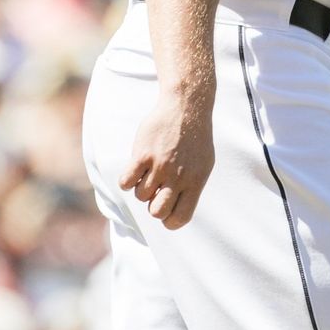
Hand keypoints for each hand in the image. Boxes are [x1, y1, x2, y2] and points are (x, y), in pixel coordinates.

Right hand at [119, 84, 215, 229]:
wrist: (186, 107)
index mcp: (195, 182)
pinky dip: (127, 180)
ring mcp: (160, 166)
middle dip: (153, 207)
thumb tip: (177, 211)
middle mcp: (178, 177)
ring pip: (140, 196)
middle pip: (157, 212)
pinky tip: (135, 170)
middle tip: (155, 192)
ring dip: (141, 187)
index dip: (169, 221)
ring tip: (149, 172)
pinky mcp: (143, 155)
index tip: (165, 213)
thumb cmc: (195, 139)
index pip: (181, 217)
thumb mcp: (204, 164)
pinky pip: (126, 182)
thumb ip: (192, 187)